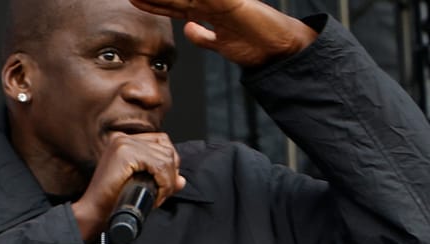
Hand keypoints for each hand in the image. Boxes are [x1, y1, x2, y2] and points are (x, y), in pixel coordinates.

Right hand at [71, 132, 183, 240]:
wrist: (94, 213)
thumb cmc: (111, 201)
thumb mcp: (139, 184)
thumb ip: (160, 178)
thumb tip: (181, 180)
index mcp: (123, 141)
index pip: (160, 141)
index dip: (169, 162)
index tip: (166, 182)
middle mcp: (122, 138)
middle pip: (165, 147)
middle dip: (171, 172)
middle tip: (164, 192)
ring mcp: (123, 144)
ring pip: (165, 156)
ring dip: (168, 180)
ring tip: (158, 196)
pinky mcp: (125, 153)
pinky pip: (159, 165)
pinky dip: (164, 182)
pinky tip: (157, 195)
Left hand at [129, 0, 317, 66]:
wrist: (279, 48)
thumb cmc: (254, 43)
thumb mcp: (220, 42)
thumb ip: (204, 36)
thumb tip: (188, 29)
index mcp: (207, 10)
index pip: (174, 5)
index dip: (154, 3)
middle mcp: (211, 3)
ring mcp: (221, 2)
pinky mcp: (233, 4)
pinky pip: (208, 0)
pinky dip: (192, 0)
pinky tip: (178, 0)